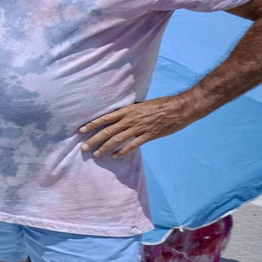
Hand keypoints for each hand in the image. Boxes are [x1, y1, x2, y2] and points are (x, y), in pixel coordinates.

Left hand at [78, 96, 194, 158]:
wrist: (180, 108)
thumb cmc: (162, 104)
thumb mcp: (142, 104)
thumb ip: (130, 110)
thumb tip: (120, 113)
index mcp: (128, 110)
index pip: (105, 118)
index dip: (92, 124)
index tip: (81, 130)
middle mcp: (131, 119)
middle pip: (108, 131)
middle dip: (94, 139)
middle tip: (83, 147)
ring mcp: (139, 128)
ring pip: (117, 140)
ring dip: (105, 148)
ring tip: (95, 154)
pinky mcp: (148, 136)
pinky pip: (132, 146)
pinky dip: (122, 152)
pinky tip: (115, 156)